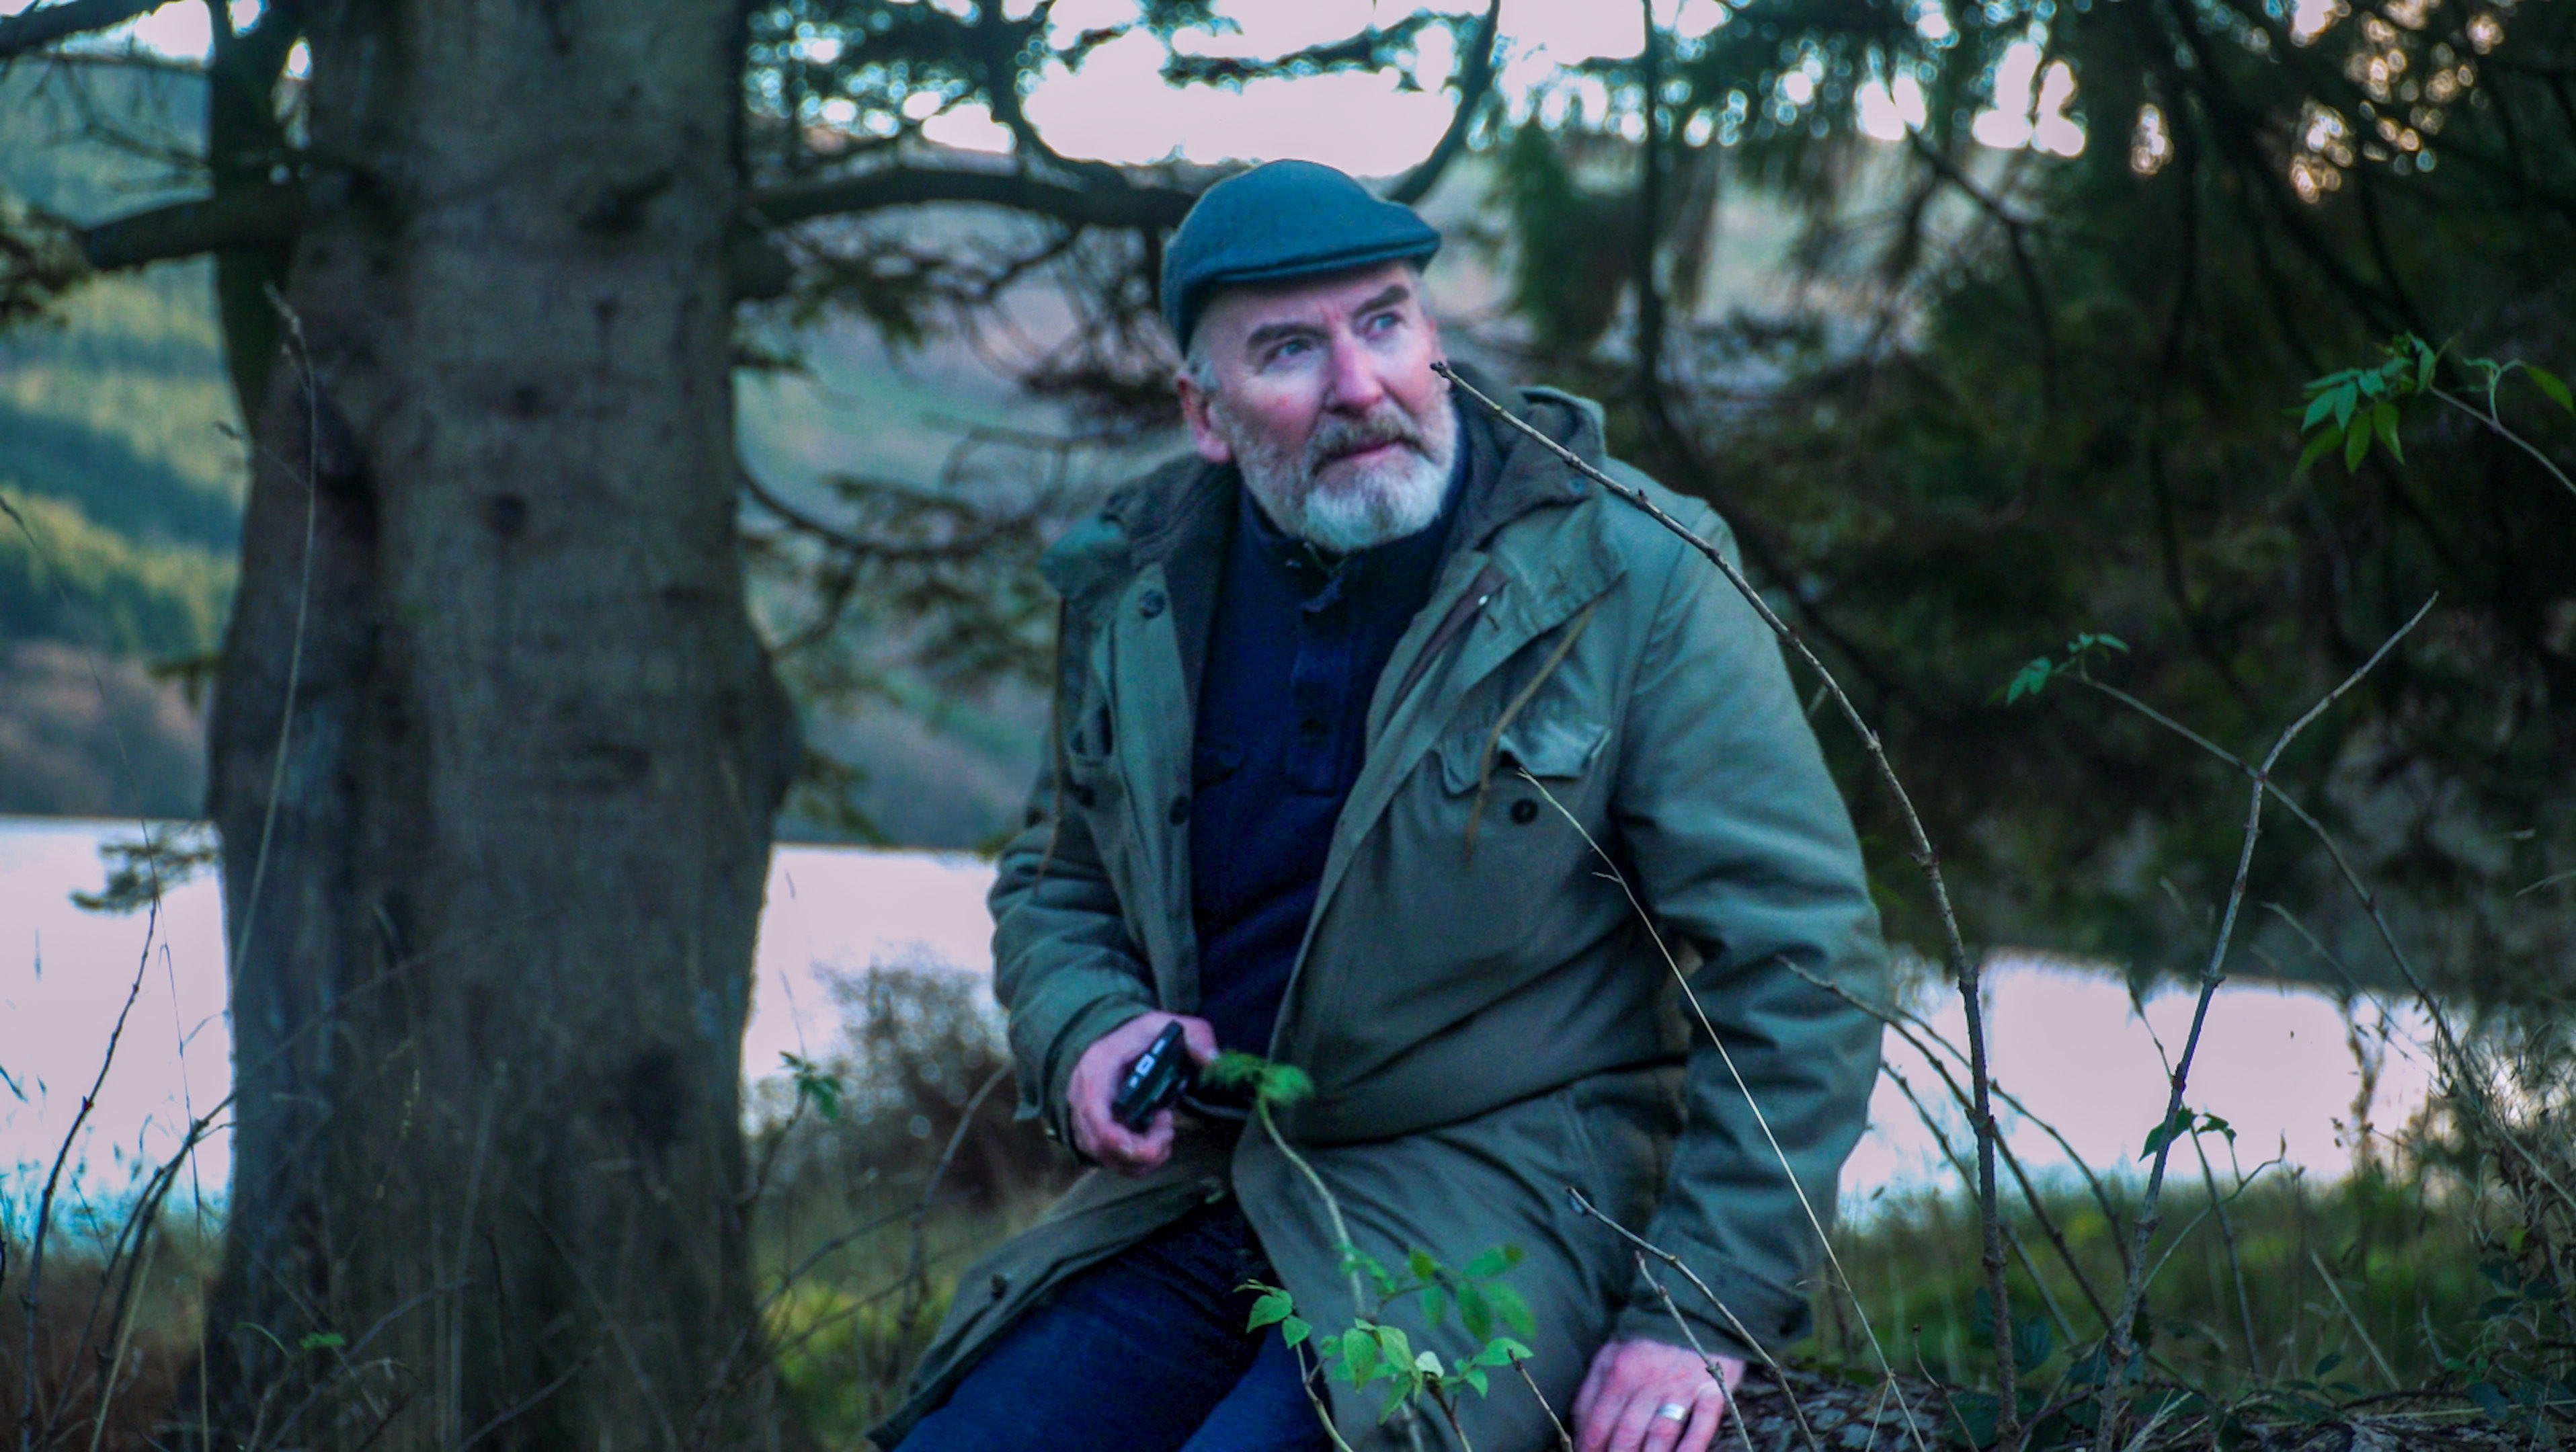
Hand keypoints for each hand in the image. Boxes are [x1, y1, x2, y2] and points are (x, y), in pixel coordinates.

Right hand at [1065, 1012, 1215, 1175]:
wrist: (1113, 1044)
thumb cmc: (1137, 1038)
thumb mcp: (1164, 1025)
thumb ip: (1194, 1034)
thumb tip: (1213, 1059)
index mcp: (1096, 1071)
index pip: (1094, 1113)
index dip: (1117, 1138)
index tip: (1151, 1142)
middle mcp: (1083, 1100)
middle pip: (1101, 1146)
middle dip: (1144, 1150)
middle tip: (1168, 1127)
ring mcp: (1085, 1121)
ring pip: (1108, 1160)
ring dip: (1144, 1158)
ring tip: (1164, 1130)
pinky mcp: (1095, 1136)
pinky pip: (1113, 1162)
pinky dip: (1140, 1162)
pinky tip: (1156, 1140)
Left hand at [1571, 1338, 1744, 1451]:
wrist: (1694, 1313)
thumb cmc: (1645, 1341)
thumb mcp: (1609, 1355)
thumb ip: (1591, 1390)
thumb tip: (1578, 1429)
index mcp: (1619, 1372)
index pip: (1599, 1423)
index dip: (1590, 1449)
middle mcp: (1649, 1382)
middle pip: (1627, 1435)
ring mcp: (1682, 1388)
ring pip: (1660, 1436)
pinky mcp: (1711, 1391)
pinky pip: (1702, 1427)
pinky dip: (1691, 1449)